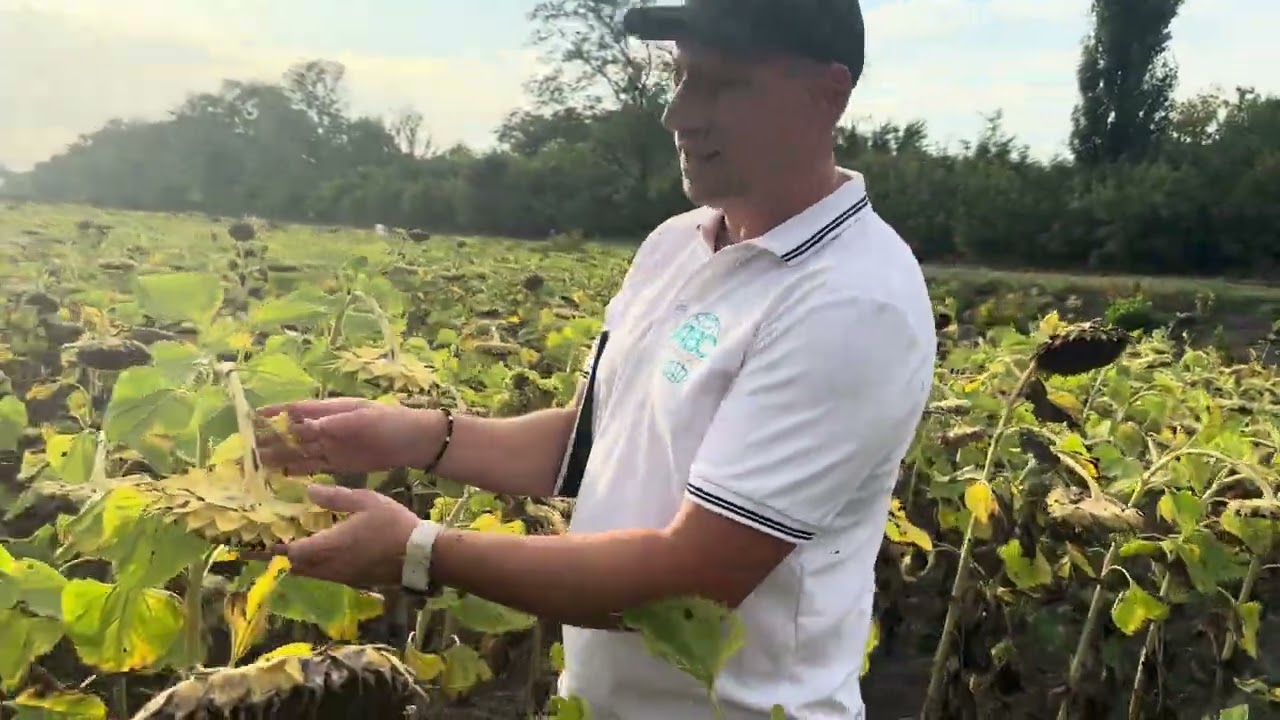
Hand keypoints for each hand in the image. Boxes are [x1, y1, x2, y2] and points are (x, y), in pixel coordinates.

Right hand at [255, 397, 442, 474]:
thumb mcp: (363, 417)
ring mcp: (332, 446)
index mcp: (331, 410)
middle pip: (293, 433)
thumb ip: (334, 421)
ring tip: (258, 463)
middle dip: (271, 439)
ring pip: (300, 451)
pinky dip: (298, 470)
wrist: (412, 441)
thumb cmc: (389, 422)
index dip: (275, 413)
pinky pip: (314, 466)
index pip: (297, 410)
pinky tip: (282, 474)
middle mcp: (327, 427)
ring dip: (280, 456)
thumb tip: (304, 423)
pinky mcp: (339, 463)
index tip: (253, 417)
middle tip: (248, 448)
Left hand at [264, 485, 422, 587]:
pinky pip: (328, 575)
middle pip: (297, 566)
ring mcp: (343, 576)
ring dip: (304, 562)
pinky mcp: (355, 581)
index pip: (290, 551)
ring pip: (313, 573)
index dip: (274, 547)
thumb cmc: (392, 525)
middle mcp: (330, 566)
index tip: (259, 541)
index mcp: (328, 546)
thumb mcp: (366, 501)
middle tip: (279, 540)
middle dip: (286, 555)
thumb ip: (335, 497)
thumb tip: (308, 491)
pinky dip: (320, 566)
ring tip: (302, 545)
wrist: (420, 555)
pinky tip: (329, 553)